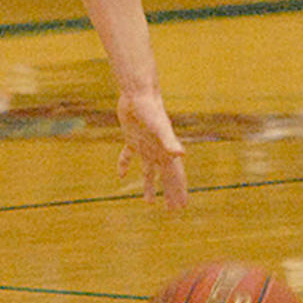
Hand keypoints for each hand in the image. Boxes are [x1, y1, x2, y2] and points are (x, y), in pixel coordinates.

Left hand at [117, 88, 187, 210]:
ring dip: (149, 186)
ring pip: (149, 171)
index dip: (179, 191)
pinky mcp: (131, 139)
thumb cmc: (150, 109)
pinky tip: (121, 176)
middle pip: (165, 177)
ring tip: (149, 202)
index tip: (182, 207)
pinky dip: (125, 165)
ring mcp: (145, 145)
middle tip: (173, 210)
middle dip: (170, 193)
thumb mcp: (160, 127)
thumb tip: (181, 156)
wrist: (138, 93)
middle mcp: (157, 151)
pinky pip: (128, 156)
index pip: (175, 176)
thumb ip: (170, 141)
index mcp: (165, 151)